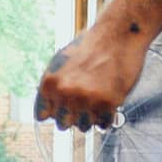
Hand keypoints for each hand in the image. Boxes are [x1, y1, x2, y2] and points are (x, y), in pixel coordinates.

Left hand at [35, 28, 150, 131]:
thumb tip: (47, 110)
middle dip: (72, 115)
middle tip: (83, 101)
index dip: (55, 110)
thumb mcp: (61, 63)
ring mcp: (87, 99)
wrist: (118, 34)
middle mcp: (66, 93)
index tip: (63, 105)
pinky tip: (108, 101)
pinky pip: (103, 124)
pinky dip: (106, 116)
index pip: (43, 116)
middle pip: (63, 124)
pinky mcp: (108, 103)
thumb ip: (52, 87)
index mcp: (50, 83)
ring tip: (97, 98)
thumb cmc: (91, 46)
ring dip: (90, 116)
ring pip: (83, 126)